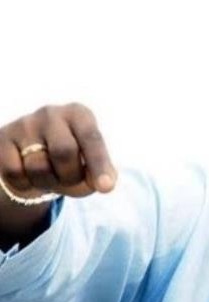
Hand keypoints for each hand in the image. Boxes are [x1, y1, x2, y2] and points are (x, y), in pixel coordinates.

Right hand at [0, 103, 116, 198]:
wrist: (32, 158)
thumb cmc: (72, 161)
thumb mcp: (91, 165)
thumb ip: (103, 173)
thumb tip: (105, 184)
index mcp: (80, 115)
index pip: (92, 138)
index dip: (99, 165)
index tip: (106, 187)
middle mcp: (51, 113)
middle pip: (64, 152)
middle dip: (70, 176)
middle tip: (70, 179)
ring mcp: (24, 124)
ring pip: (38, 166)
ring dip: (48, 182)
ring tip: (51, 175)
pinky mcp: (2, 138)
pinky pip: (15, 173)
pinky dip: (26, 184)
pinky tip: (30, 175)